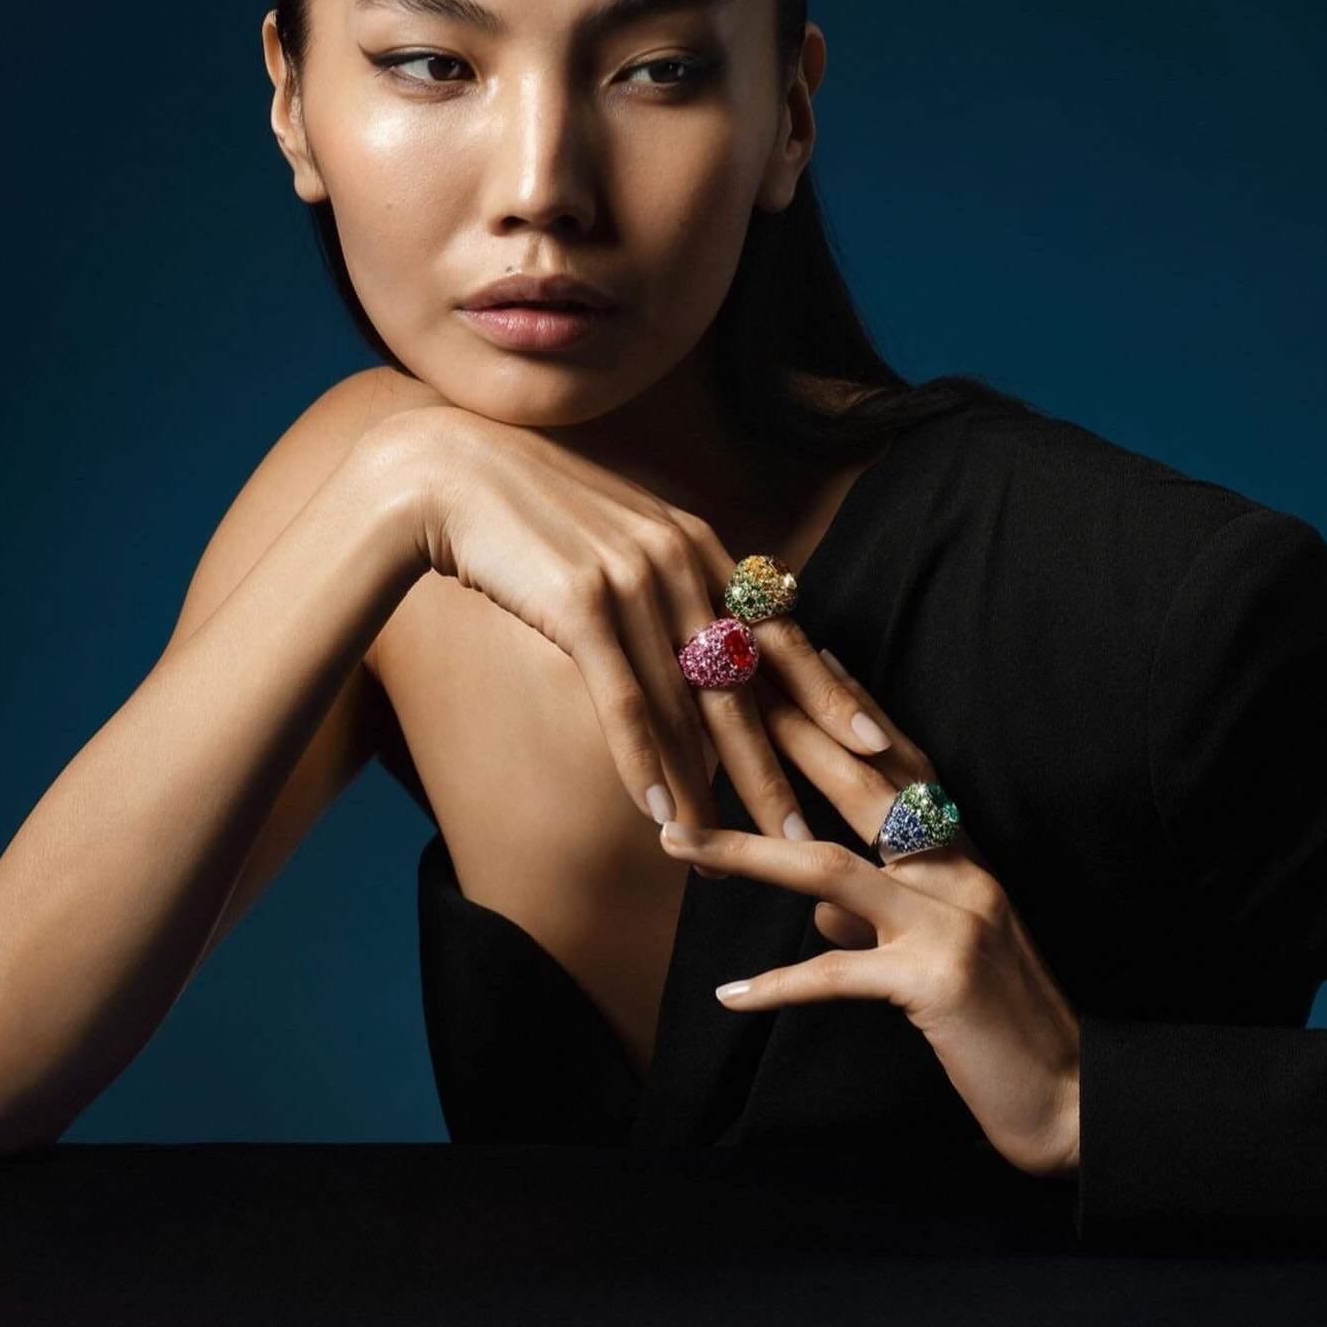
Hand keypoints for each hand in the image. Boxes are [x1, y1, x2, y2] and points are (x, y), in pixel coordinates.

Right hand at [365, 405, 890, 842]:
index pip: (780, 632)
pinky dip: (645, 765)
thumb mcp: (618, 536)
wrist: (449, 472)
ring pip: (690, 707)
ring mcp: (635, 581)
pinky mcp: (581, 605)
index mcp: (698, 543)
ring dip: (715, 790)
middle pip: (746, 685)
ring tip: (739, 853)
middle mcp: (681, 560)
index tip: (877, 743)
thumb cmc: (532, 512)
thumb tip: (698, 642)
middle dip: (783, 768)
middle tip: (815, 836)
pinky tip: (660, 817)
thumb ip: (668, 582)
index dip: (830, 692)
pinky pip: (625, 701)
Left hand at [656, 649, 1081, 1180]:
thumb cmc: (1001, 1028)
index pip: (901, 766)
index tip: (806, 658)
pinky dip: (780, 984)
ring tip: (675, 839)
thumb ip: (878, 921)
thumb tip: (819, 913)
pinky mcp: (936, 983)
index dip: (855, 709)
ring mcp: (951, 923)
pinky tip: (728, 993)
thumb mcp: (937, 959)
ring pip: (831, 868)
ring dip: (745, 851)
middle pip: (860, 789)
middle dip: (787, 739)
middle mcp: (961, 874)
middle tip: (725, 697)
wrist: (1073, 1100)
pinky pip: (838, 973)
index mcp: (963, 860)